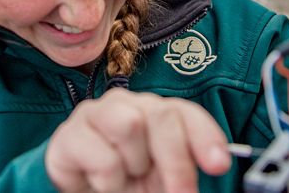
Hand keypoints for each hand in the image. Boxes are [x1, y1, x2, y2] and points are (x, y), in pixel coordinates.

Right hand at [45, 88, 231, 192]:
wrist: (83, 191)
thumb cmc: (127, 182)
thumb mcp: (161, 179)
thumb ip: (182, 171)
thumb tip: (216, 167)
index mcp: (157, 112)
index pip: (187, 114)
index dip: (206, 137)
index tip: (219, 165)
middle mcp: (127, 105)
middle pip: (162, 115)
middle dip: (177, 161)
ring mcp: (95, 114)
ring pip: (130, 125)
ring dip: (135, 165)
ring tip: (127, 178)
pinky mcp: (69, 135)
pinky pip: (102, 156)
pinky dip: (109, 181)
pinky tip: (102, 183)